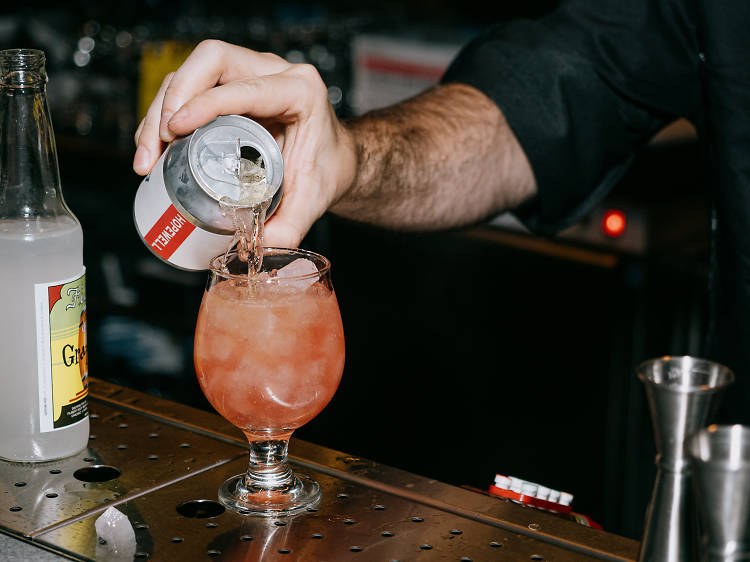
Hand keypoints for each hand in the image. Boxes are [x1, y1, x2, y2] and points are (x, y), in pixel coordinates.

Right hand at [133, 40, 355, 247]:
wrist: (336, 158)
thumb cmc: (328, 169)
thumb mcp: (313, 200)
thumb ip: (288, 228)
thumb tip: (254, 250)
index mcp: (300, 91)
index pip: (246, 87)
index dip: (205, 102)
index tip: (176, 128)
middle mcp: (275, 72)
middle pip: (211, 60)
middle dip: (175, 96)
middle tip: (161, 141)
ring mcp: (252, 71)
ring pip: (194, 70)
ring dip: (163, 106)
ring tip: (150, 154)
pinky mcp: (233, 82)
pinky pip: (192, 86)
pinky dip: (167, 112)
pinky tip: (158, 148)